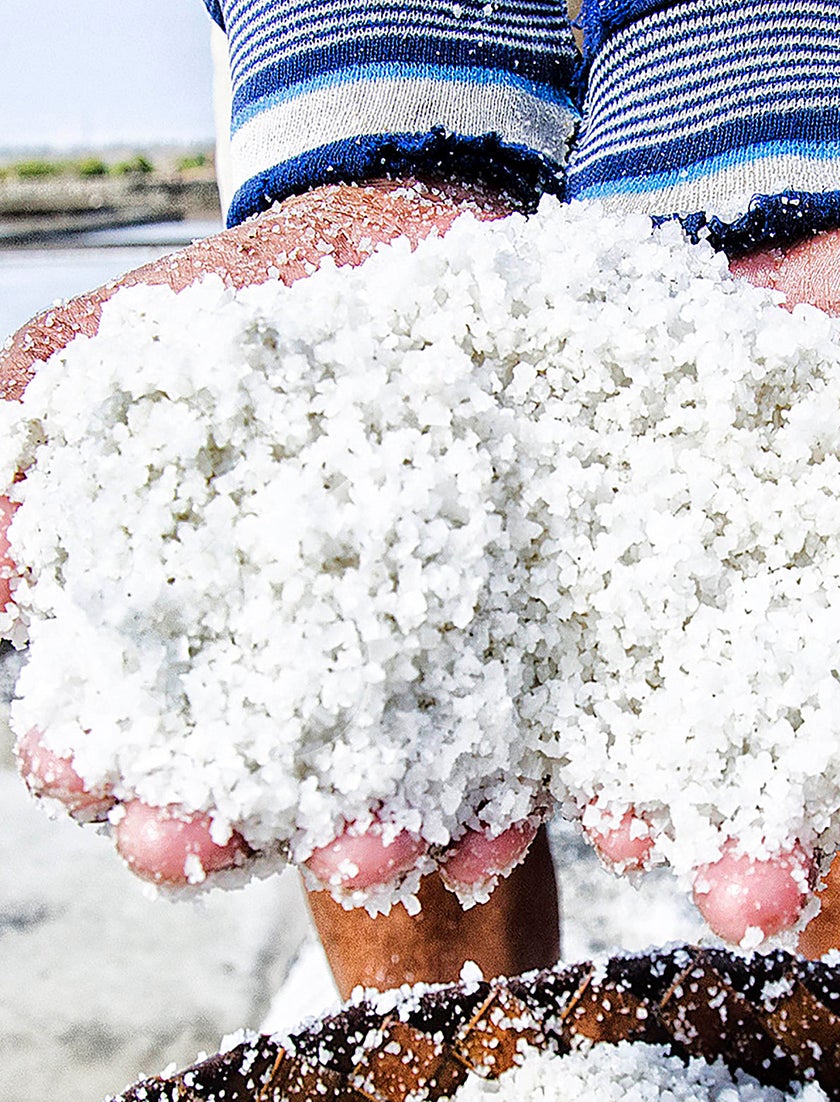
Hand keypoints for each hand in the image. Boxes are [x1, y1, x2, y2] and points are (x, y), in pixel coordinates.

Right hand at [0, 181, 545, 893]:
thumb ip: (41, 429)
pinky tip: (504, 825)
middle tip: (203, 846)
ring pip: (395, 793)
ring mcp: (427, 681)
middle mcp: (314, 679)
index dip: (96, 762)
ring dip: (381, 844)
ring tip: (378, 859)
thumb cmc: (262, 303)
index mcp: (207, 629)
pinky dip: (516, 800)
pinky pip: (527, 754)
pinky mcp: (528, 666)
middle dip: (223, 833)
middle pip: (255, 790)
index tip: (82, 771)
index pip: (132, 726)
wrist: (419, 242)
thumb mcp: (144, 352)